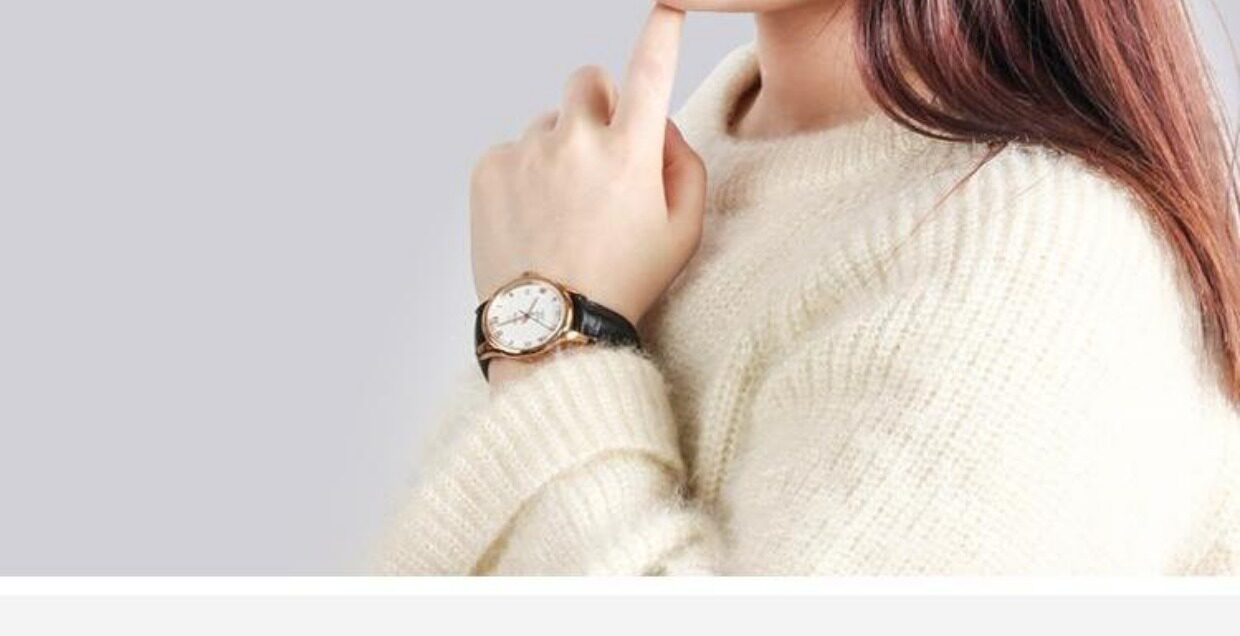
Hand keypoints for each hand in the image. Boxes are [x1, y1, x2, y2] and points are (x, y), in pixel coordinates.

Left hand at [469, 5, 706, 327]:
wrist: (553, 328)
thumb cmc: (624, 283)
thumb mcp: (683, 232)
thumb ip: (684, 166)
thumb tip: (658, 126)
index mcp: (631, 151)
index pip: (651, 70)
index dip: (661, 32)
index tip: (666, 7)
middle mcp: (577, 139)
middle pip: (587, 80)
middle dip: (597, 104)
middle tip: (601, 153)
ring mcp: (527, 152)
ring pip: (547, 124)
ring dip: (558, 149)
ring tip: (562, 211)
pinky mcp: (488, 169)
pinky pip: (511, 151)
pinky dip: (524, 175)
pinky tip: (533, 219)